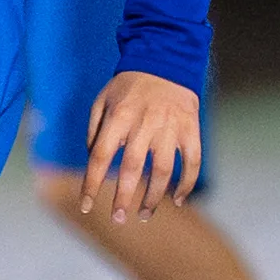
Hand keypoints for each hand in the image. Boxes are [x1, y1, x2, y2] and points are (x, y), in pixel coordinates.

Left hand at [80, 71, 201, 223]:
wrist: (165, 60)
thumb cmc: (128, 86)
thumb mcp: (102, 100)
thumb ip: (94, 131)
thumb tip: (93, 162)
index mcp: (118, 117)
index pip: (100, 156)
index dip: (92, 184)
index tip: (87, 206)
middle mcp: (144, 124)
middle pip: (132, 168)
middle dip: (124, 198)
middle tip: (118, 219)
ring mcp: (170, 127)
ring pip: (163, 171)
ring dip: (154, 197)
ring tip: (144, 215)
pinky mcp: (190, 129)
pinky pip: (192, 161)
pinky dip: (186, 183)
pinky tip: (177, 200)